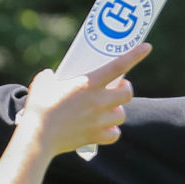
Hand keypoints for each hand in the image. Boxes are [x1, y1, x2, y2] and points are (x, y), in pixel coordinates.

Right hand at [20, 43, 149, 158]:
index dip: (135, 55)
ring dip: (116, 111)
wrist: (38, 136)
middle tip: (116, 88)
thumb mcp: (43, 83)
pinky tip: (101, 128)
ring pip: (121, 114)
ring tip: (103, 110)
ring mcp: (100, 120)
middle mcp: (99, 101)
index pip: (118, 66)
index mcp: (89, 84)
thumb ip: (51, 76)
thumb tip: (53, 76)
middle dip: (124, 90)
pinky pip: (114, 134)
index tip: (147, 47)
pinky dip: (111, 131)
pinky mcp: (96, 136)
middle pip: (127, 94)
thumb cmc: (39, 107)